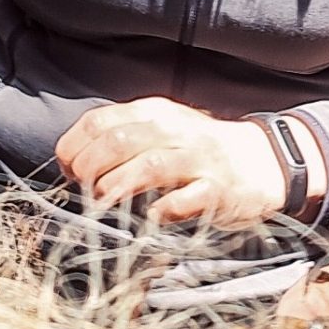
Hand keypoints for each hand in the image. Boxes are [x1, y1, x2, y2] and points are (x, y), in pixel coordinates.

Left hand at [54, 97, 298, 226]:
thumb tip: (72, 162)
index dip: (73, 147)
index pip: (99, 121)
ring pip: (149, 166)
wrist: (261, 161)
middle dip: (89, 169)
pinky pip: (185, 200)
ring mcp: (197, 160)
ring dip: (118, 187)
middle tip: (83, 191)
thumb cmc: (195, 150)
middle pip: (118, 142)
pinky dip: (162, 209)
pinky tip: (150, 216)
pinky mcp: (216, 191)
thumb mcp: (159, 131)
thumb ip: (120, 139)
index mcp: (153, 112)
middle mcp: (173, 130)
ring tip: (103, 204)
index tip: (67, 171)